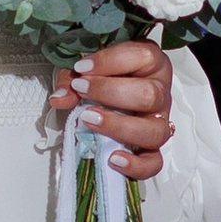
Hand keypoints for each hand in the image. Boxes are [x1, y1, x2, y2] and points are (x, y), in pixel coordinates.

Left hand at [51, 38, 172, 179]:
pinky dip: (135, 164)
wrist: (109, 98)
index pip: (142, 57)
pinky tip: (113, 159)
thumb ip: (71, 80)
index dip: (110, 61)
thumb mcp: (84, 72)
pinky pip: (154, 162)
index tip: (82, 68)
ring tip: (89, 120)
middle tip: (82, 90)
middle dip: (110, 92)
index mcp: (150, 64)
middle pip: (149, 94)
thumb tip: (60, 98)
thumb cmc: (103, 79)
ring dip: (119, 127)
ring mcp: (158, 122)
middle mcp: (160, 92)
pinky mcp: (152, 148)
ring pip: (155, 130)